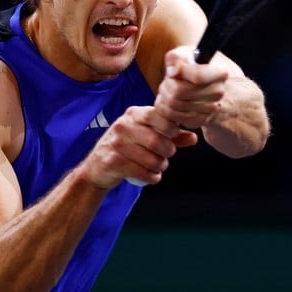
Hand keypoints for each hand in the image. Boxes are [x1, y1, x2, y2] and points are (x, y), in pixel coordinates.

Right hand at [83, 105, 197, 188]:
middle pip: (157, 140)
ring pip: (151, 159)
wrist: (97, 167)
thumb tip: (193, 138)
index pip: (158, 115)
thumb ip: (170, 136)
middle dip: (168, 152)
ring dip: (160, 166)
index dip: (170, 128)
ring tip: (158, 166)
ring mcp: (116, 144)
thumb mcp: (146, 136)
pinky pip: (142, 172)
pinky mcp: (113, 162)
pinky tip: (151, 176)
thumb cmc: (126, 148)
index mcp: (133, 114)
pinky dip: (152, 177)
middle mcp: (123, 126)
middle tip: (166, 156)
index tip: (172, 137)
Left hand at [154, 46, 228, 130]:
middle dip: (166, 86)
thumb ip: (177, 58)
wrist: (211, 85)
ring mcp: (211, 109)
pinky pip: (174, 118)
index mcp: (220, 73)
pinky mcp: (201, 121)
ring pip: (173, 107)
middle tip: (166, 82)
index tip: (173, 71)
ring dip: (163, 98)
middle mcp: (218, 93)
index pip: (197, 76)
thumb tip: (172, 72)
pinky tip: (170, 102)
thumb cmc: (196, 66)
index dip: (179, 73)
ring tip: (167, 91)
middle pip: (179, 92)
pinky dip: (166, 110)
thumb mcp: (188, 53)